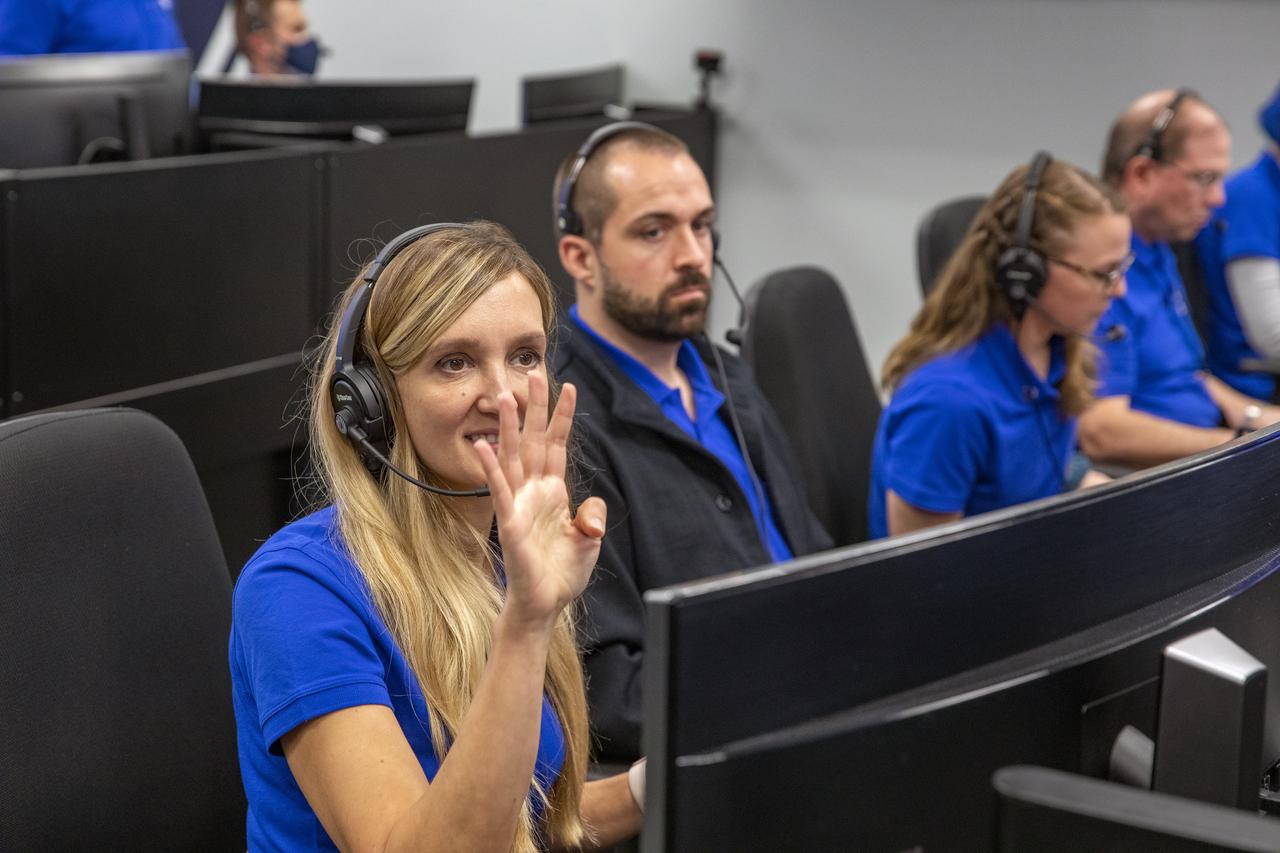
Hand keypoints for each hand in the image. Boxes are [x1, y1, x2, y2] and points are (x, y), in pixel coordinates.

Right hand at [472, 373, 606, 629]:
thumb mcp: (589, 539)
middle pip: (532, 441)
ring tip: (504, 397)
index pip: (556, 445)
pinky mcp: (510, 523)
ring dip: (508, 427)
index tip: (568, 388)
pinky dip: (492, 469)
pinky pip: (500, 491)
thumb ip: (592, 516)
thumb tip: (592, 510)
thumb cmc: (562, 572)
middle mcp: (534, 492)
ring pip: (512, 457)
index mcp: (553, 491)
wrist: (545, 604)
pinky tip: (483, 446)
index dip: (562, 418)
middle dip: (534, 409)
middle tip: (533, 374)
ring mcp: (520, 504)